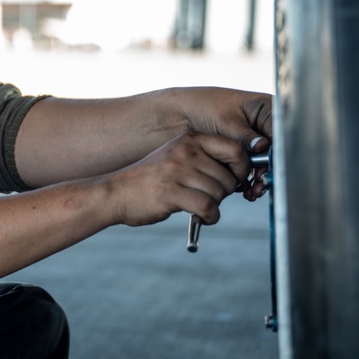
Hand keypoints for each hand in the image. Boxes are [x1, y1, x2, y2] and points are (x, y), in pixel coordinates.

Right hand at [104, 130, 249, 226]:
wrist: (115, 193)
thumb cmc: (149, 180)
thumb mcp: (175, 158)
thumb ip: (203, 160)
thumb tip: (239, 173)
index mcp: (189, 140)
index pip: (235, 148)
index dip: (243, 167)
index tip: (237, 179)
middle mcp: (185, 152)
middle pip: (229, 175)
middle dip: (226, 191)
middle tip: (213, 197)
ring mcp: (177, 171)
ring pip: (219, 192)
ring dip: (216, 205)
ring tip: (203, 208)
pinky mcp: (171, 193)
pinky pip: (208, 206)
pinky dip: (211, 217)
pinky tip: (204, 218)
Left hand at [173, 87, 272, 200]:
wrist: (181, 113)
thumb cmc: (204, 106)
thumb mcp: (227, 120)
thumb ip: (245, 135)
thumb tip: (263, 146)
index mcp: (265, 108)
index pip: (279, 132)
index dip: (276, 150)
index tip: (271, 165)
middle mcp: (263, 125)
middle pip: (275, 150)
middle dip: (268, 168)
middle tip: (261, 181)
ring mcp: (254, 140)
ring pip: (265, 162)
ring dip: (260, 178)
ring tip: (254, 189)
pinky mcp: (244, 152)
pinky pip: (252, 167)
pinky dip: (249, 178)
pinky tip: (246, 188)